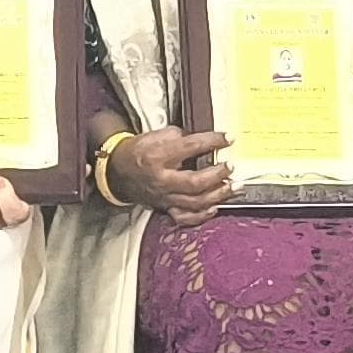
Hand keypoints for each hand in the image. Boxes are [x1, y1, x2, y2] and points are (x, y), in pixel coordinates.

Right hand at [108, 128, 233, 224]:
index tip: (228, 138)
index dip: (212, 141)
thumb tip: (202, 140)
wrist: (118, 171)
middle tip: (231, 166)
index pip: (190, 147)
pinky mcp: (166, 208)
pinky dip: (203, 215)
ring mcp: (165, 197)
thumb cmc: (138, 152)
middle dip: (218, 174)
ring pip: (195, 202)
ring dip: (218, 195)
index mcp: (158, 157)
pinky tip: (215, 207)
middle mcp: (162, 179)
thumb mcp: (155, 135)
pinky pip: (186, 217)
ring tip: (234, 186)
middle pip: (195, 182)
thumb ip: (179, 136)